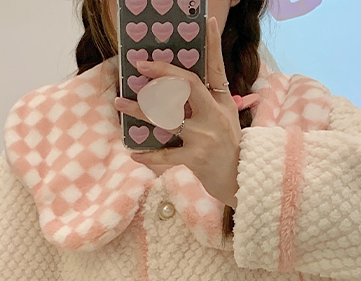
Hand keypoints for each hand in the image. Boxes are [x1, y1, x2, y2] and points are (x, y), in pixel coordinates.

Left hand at [114, 16, 241, 207]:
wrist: (239, 180)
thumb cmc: (229, 147)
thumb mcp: (227, 117)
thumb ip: (210, 99)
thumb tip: (182, 83)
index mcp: (222, 103)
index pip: (217, 68)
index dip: (214, 44)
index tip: (209, 20)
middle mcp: (214, 115)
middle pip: (186, 86)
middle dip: (162, 74)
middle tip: (141, 66)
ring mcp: (204, 136)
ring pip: (167, 118)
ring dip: (140, 110)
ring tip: (121, 104)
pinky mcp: (196, 158)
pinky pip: (166, 154)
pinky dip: (149, 155)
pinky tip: (134, 152)